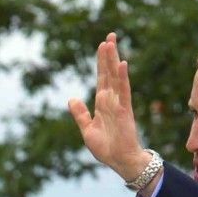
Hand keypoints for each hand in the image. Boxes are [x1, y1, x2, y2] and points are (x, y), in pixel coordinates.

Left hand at [68, 32, 150, 180]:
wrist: (119, 161)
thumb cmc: (106, 148)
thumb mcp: (87, 130)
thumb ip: (80, 114)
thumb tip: (72, 99)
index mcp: (102, 103)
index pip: (102, 78)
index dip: (101, 62)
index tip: (102, 45)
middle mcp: (111, 100)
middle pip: (109, 72)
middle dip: (108, 55)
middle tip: (110, 35)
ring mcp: (119, 103)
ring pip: (116, 77)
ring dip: (114, 60)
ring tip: (112, 42)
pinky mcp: (125, 110)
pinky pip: (124, 91)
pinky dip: (122, 78)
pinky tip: (122, 64)